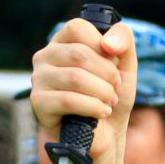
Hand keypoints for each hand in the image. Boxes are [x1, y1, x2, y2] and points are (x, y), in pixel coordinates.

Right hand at [29, 17, 133, 163]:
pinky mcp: (39, 103)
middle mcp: (45, 56)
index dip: (102, 47)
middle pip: (78, 53)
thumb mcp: (125, 64)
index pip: (78, 27)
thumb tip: (108, 44)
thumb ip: (124, 39)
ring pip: (75, 77)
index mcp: (63, 41)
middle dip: (107, 74)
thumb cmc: (112, 96)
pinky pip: (68, 100)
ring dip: (102, 92)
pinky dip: (92, 107)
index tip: (114, 65)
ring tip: (109, 102)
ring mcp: (39, 79)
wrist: (107, 135)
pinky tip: (100, 113)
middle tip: (114, 89)